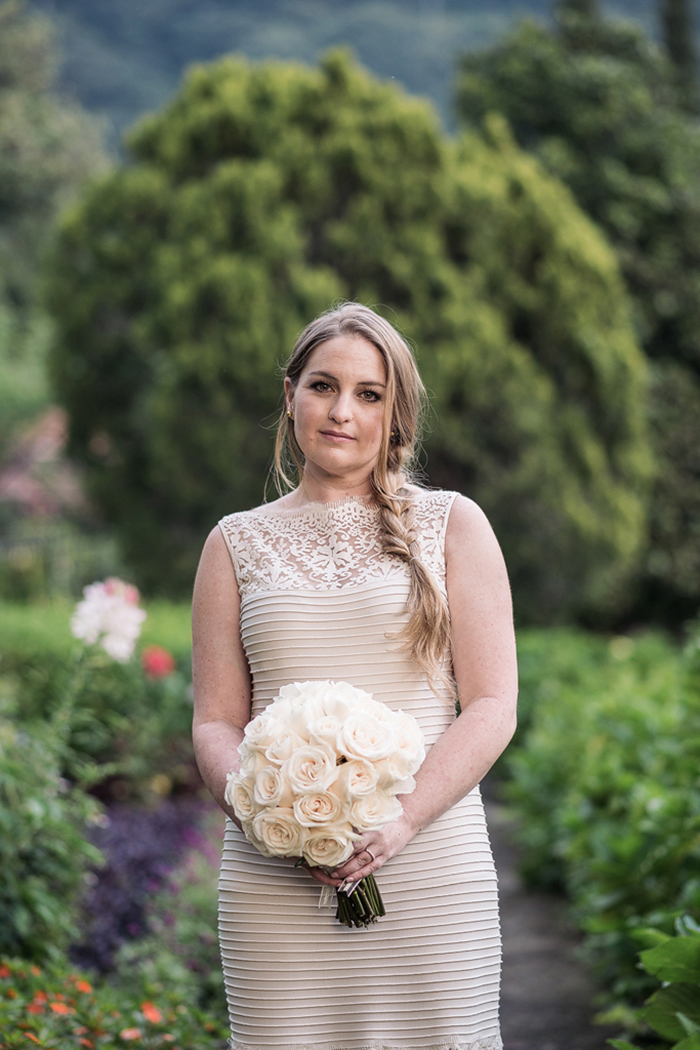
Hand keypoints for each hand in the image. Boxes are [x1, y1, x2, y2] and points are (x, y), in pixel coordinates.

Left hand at [302, 813, 416, 887]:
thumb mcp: (372, 816)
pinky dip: (361, 874)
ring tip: (337, 876)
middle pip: (356, 853)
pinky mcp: (386, 856)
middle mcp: (376, 839)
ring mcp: (381, 849)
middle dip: (342, 862)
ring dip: (349, 871)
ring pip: (363, 863)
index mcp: (371, 828)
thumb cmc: (387, 817)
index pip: (353, 839)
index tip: (327, 852)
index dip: (340, 848)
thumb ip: (357, 822)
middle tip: (329, 868)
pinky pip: (372, 867)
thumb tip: (338, 826)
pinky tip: (352, 879)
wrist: (406, 821)